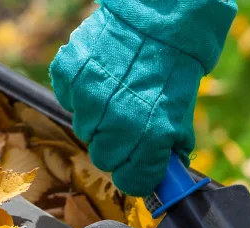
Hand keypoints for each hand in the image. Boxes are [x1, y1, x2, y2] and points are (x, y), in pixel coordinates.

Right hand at [50, 0, 236, 195]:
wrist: (156, 23)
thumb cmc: (172, 71)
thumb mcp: (181, 114)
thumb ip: (169, 148)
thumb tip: (166, 174)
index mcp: (150, 138)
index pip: (132, 182)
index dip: (136, 176)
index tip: (139, 169)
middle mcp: (116, 124)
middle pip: (105, 159)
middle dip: (117, 148)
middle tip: (129, 127)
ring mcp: (89, 100)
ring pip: (85, 130)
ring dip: (98, 120)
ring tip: (116, 96)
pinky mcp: (69, 77)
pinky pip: (69, 101)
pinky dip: (81, 95)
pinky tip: (101, 79)